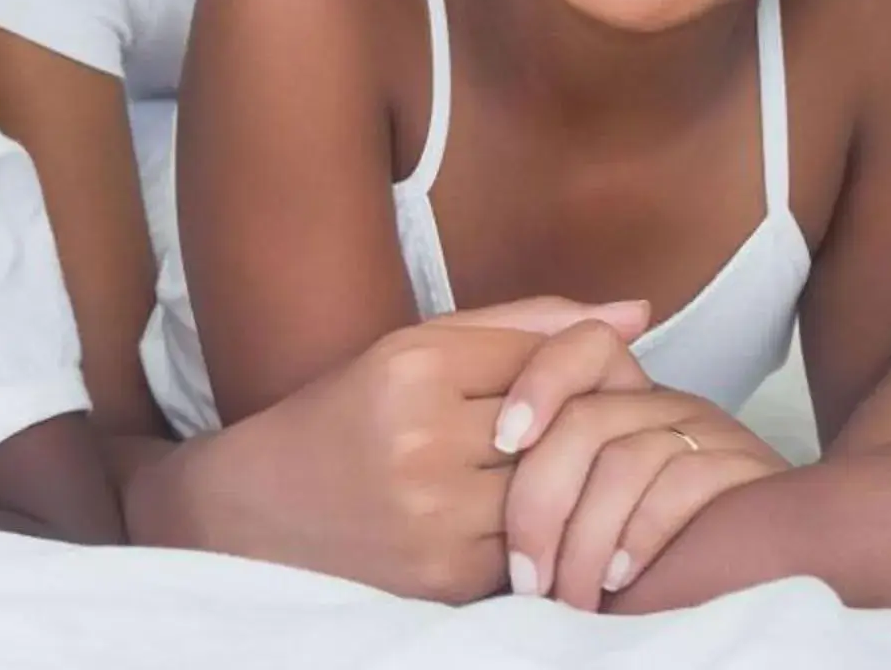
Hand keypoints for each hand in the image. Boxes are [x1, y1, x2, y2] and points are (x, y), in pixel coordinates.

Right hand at [146, 298, 649, 600]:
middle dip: (581, 426)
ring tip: (553, 473)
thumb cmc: (344, 417)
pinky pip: (534, 546)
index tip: (570, 382)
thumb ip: (525, 324)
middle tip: (586, 429)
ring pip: (557, 489)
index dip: (568, 369)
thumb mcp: (413, 348)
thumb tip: (636, 312)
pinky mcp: (447, 578)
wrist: (254, 514)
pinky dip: (537, 532)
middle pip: (562, 424)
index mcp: (411, 366)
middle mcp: (423, 440)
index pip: (545, 355)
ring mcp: (436, 517)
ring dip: (565, 483)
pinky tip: (516, 519)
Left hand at [500, 386, 783, 609]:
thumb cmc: (643, 546)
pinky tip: (617, 579)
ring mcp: (709, 429)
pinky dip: (639, 536)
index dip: (539, 382)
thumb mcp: (579, 502)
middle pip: (587, 419)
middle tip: (525, 574)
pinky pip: (681, 486)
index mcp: (622, 393)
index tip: (502, 440)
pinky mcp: (744, 469)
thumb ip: (539, 463)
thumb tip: (495, 438)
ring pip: (626, 460)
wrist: (761, 564)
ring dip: (585, 540)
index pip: (580, 346)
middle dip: (543, 502)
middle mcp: (665, 401)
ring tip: (567, 596)